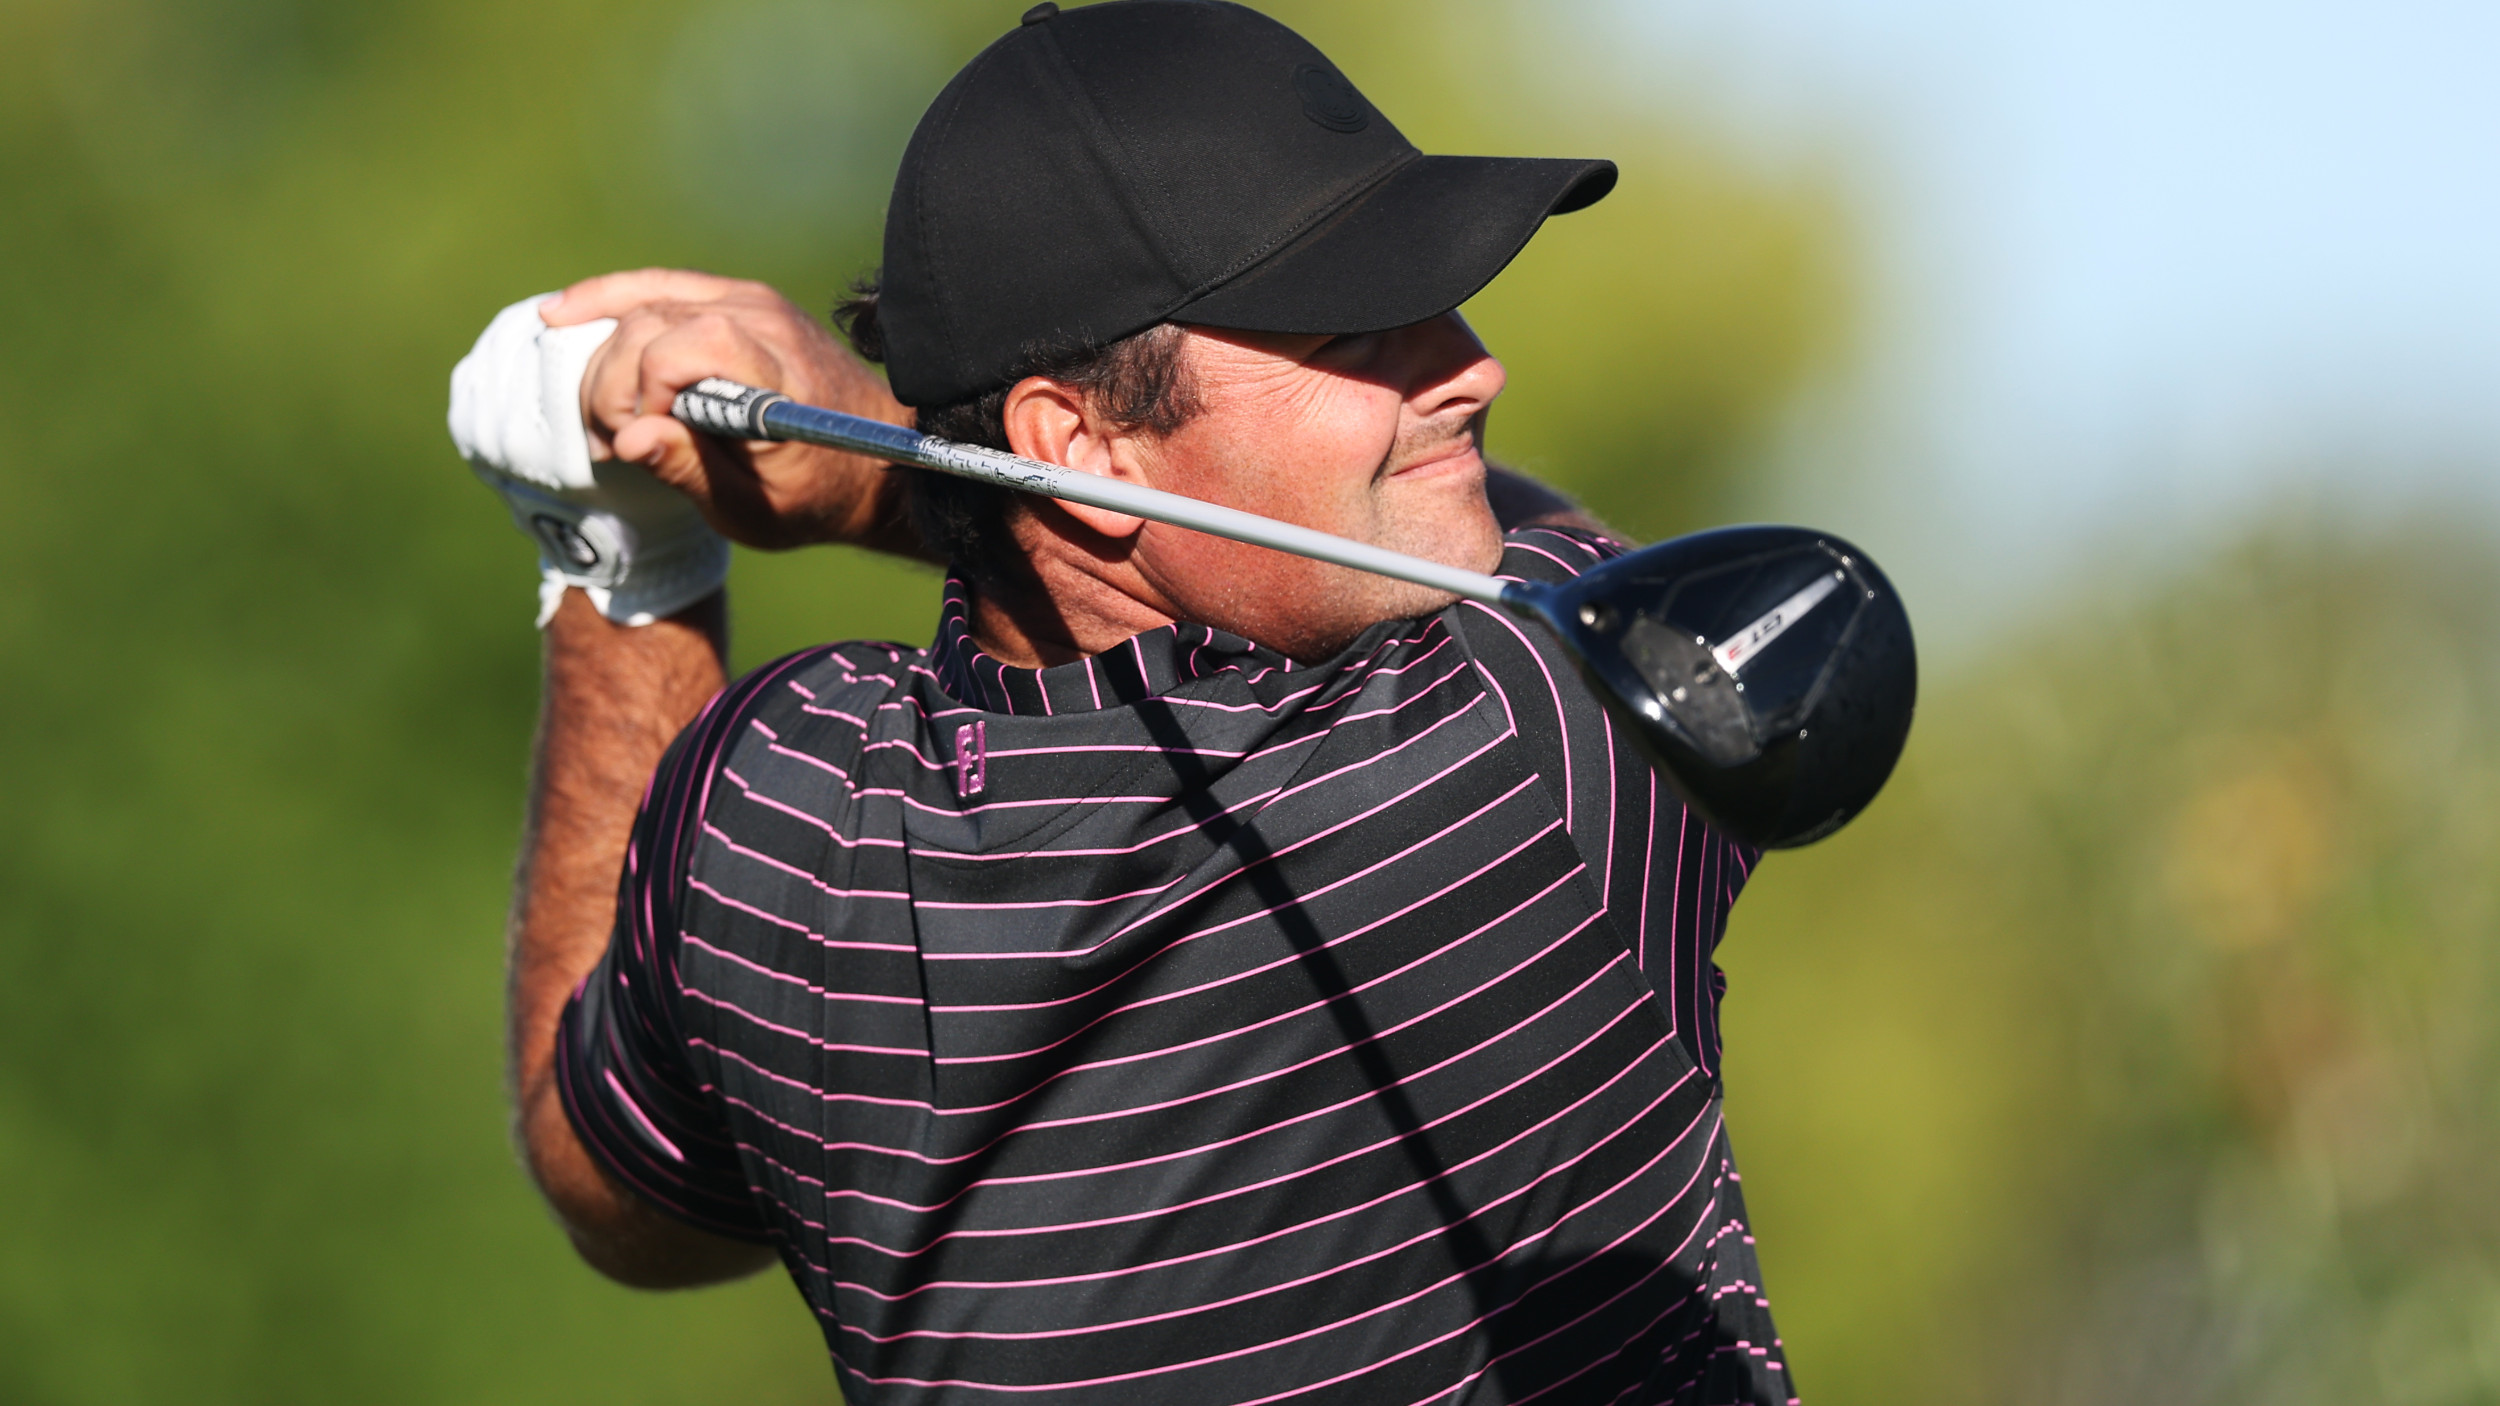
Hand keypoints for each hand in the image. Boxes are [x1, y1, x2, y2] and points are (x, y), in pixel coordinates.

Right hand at [545, 269, 921, 553]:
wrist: (873, 461)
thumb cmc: (812, 495)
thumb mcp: (752, 510)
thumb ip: (690, 471)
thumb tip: (628, 440)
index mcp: (776, 378)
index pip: (684, 347)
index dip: (644, 392)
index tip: (642, 443)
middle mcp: (766, 323)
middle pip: (650, 325)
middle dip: (612, 385)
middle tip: (613, 444)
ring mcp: (751, 300)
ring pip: (644, 303)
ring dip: (604, 357)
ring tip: (604, 417)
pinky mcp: (736, 297)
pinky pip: (659, 286)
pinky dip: (608, 300)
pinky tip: (561, 316)